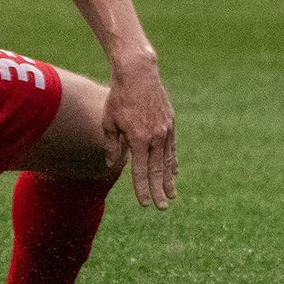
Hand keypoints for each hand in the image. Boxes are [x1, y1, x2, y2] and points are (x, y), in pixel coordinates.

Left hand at [102, 62, 178, 209]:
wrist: (139, 75)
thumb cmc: (118, 98)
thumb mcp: (109, 122)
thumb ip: (112, 145)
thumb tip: (112, 165)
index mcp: (138, 139)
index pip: (140, 171)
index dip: (141, 188)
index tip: (145, 204)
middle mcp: (155, 138)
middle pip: (157, 171)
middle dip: (158, 191)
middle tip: (162, 208)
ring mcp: (166, 131)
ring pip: (167, 161)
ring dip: (168, 180)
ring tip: (171, 195)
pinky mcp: (171, 124)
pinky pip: (172, 148)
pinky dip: (172, 162)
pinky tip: (174, 172)